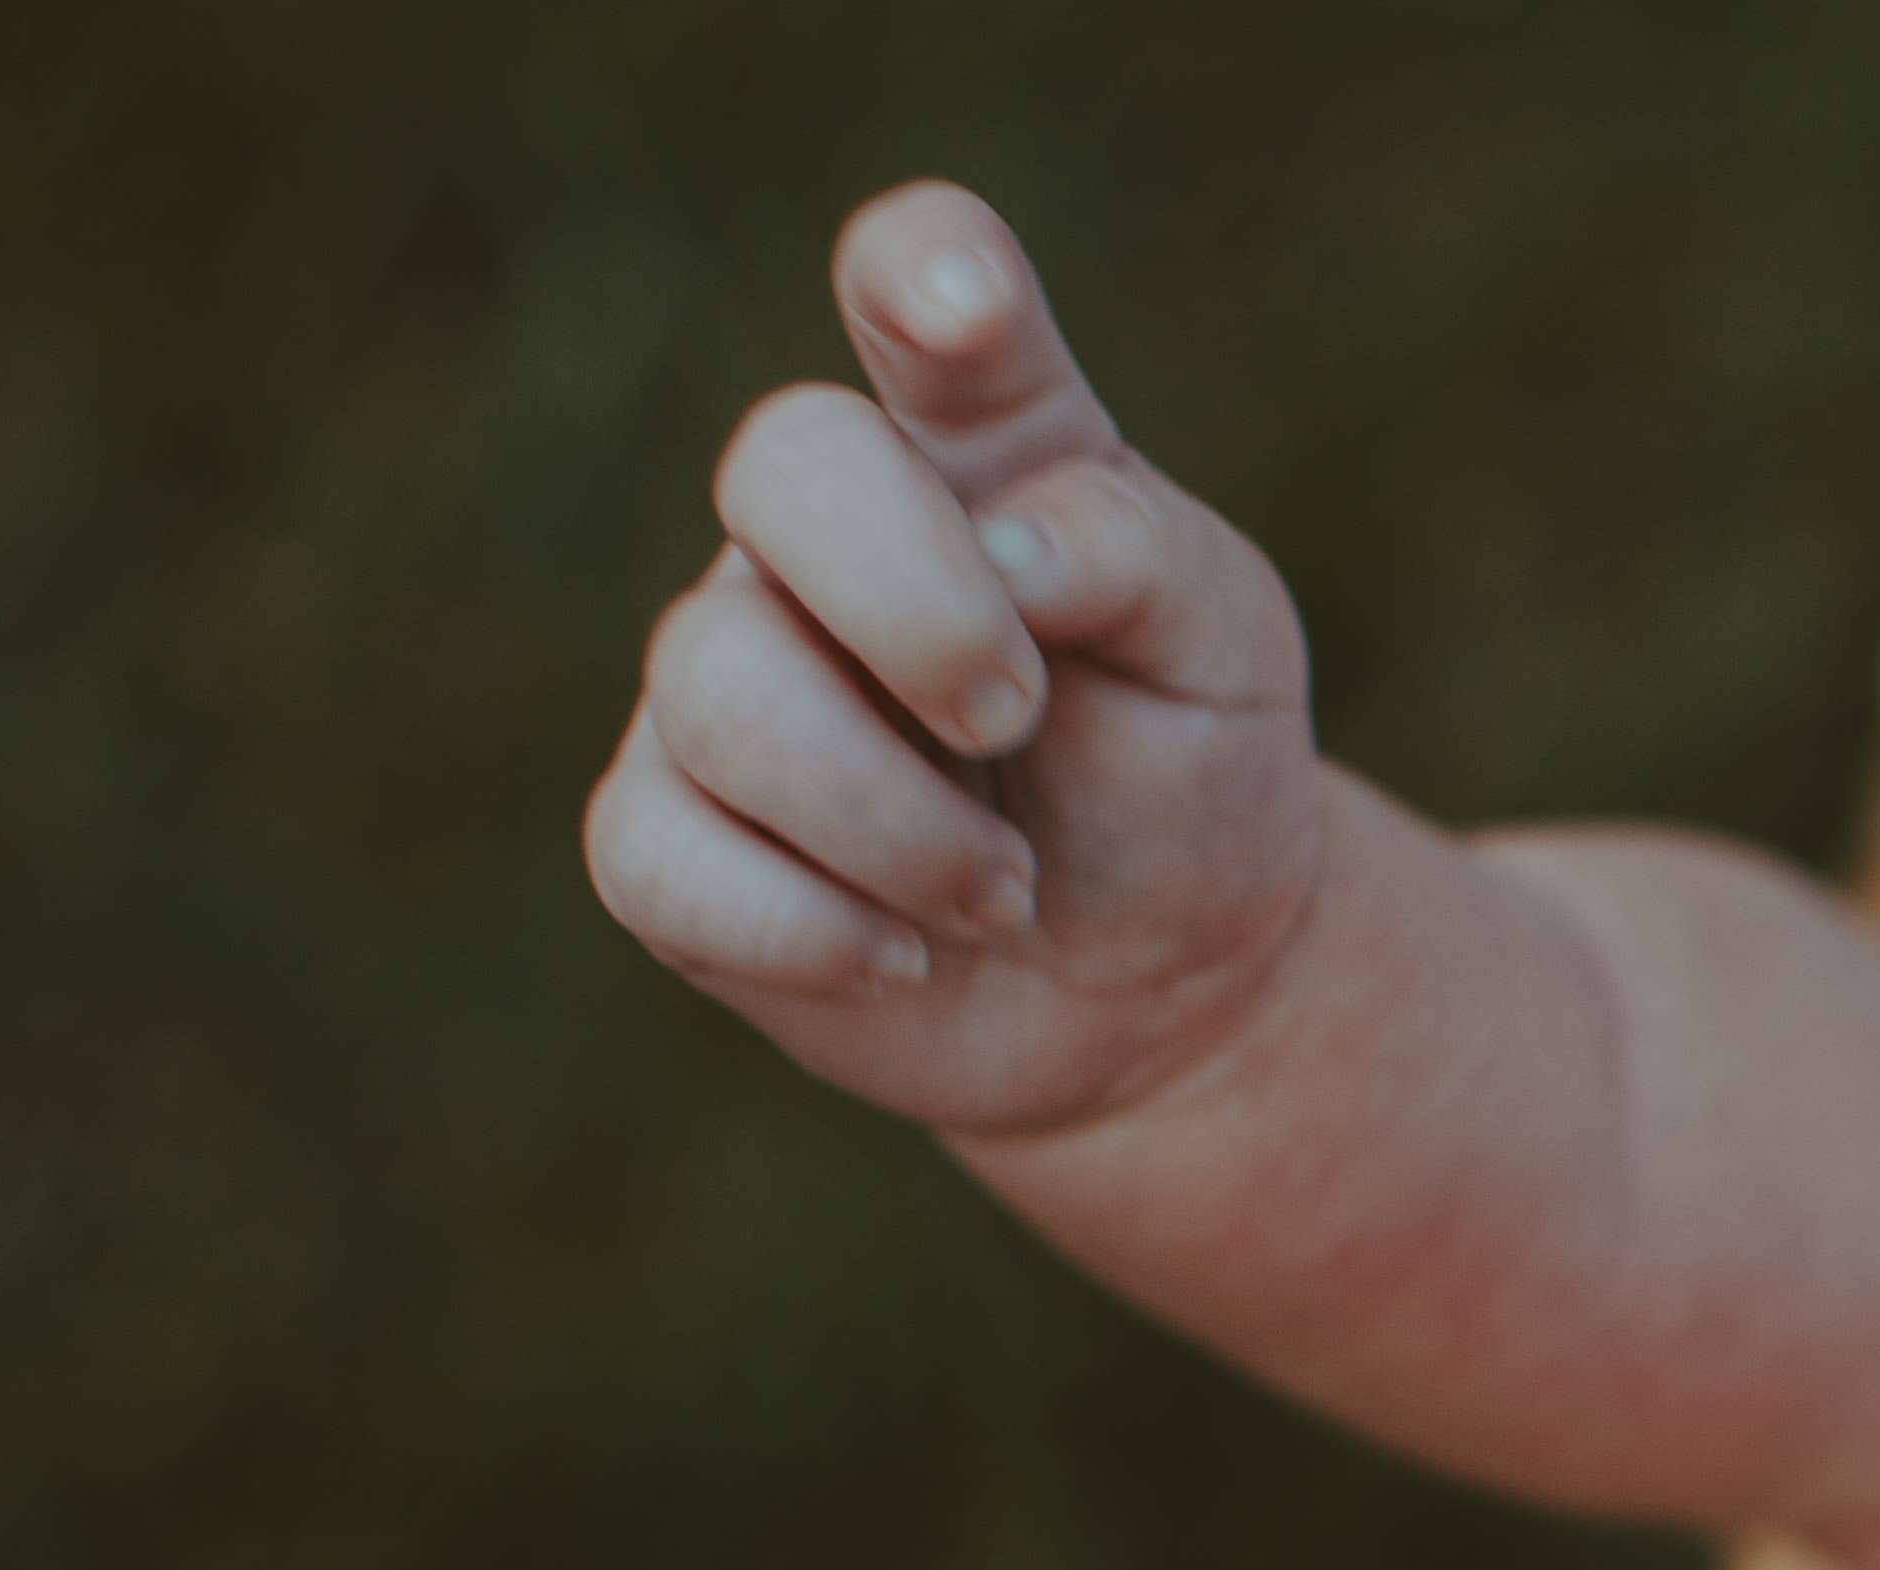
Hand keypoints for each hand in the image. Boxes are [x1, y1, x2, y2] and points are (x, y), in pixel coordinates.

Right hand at [583, 184, 1326, 1140]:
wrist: (1166, 987)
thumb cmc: (1185, 781)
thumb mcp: (1221, 659)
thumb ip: (1137, 558)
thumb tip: (1005, 553)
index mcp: (983, 453)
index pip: (925, 293)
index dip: (927, 272)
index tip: (963, 299)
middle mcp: (829, 536)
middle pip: (785, 465)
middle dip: (915, 609)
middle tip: (1016, 717)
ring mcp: (729, 671)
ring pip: (721, 687)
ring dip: (899, 826)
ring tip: (1009, 891)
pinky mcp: (670, 832)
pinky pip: (658, 857)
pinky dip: (805, 931)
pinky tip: (905, 955)